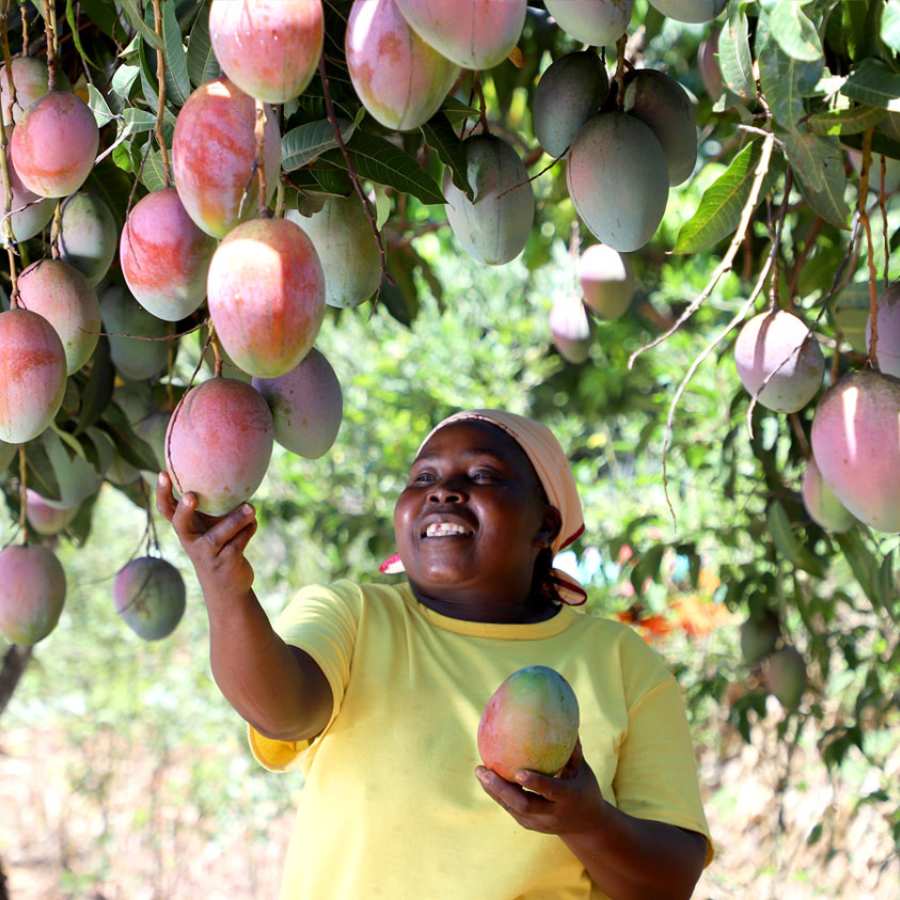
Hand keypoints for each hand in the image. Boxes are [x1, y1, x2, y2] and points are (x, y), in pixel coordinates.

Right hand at [156, 471, 257, 597]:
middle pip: (180, 524)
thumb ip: (221, 504)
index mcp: (186, 527)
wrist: (227, 586)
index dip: (162, 493)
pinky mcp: (224, 563)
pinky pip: (238, 542)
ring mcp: (207, 554)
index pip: (167, 509)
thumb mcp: (215, 525)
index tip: (163, 473)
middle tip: (190, 495)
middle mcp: (191, 541)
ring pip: (218, 535)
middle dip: (184, 510)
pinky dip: (249, 530)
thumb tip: (238, 472)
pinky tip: (253, 523)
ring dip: (235, 520)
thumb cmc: (221, 546)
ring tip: (251, 507)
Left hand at [475, 738, 606, 835]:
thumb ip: (572, 749)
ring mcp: (539, 822)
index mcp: (568, 798)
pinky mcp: (529, 824)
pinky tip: (486, 777)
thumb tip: (565, 718)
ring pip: (512, 807)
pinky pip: (510, 808)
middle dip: (501, 788)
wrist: (587, 826)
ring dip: (494, 790)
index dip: (535, 783)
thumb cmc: (584, 787)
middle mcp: (552, 814)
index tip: (518, 772)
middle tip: (484, 770)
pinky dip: (497, 793)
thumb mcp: (582, 769)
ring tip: (479, 771)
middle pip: (523, 804)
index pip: (551, 791)